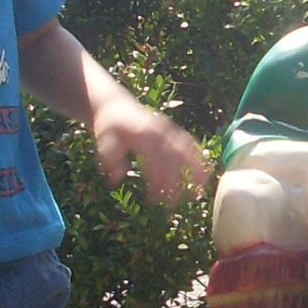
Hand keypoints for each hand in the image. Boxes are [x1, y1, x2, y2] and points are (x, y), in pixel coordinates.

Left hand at [92, 97, 209, 204]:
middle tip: (173, 204)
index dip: (156, 182)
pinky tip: (204, 170)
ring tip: (200, 189)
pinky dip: (199, 156)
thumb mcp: (103, 141)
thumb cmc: (108, 125)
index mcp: (144, 135)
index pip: (155, 162)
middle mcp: (160, 131)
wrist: (114, 103)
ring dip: (195, 169)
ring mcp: (168, 129)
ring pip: (187, 150)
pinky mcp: (171, 129)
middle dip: (175, 183)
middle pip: (173, 160)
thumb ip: (110, 160)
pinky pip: (189, 142)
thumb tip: (116, 180)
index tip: (154, 200)